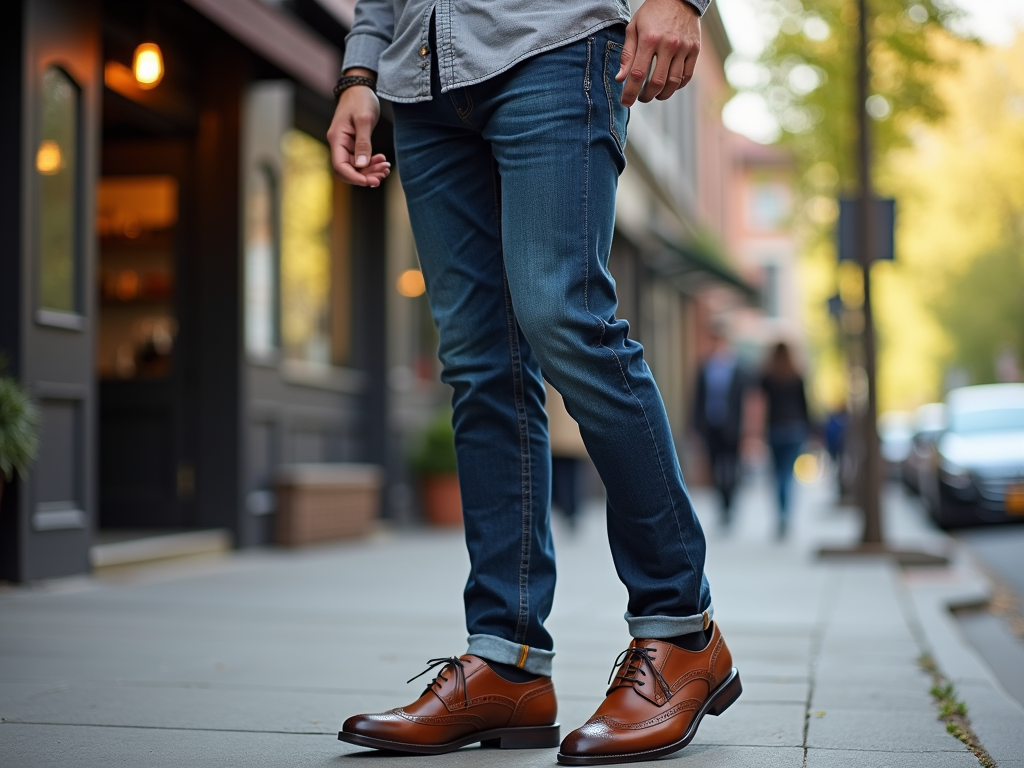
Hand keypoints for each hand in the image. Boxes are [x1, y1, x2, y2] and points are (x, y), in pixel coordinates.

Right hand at [327, 69, 390, 187]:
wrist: (360, 88)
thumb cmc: (360, 100)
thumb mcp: (364, 120)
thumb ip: (363, 143)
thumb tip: (361, 165)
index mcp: (337, 139)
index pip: (340, 166)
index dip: (354, 177)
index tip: (370, 182)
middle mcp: (339, 144)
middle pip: (349, 170)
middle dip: (365, 176)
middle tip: (383, 175)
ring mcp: (346, 145)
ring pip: (356, 167)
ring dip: (371, 170)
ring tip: (386, 168)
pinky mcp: (354, 144)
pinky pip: (361, 160)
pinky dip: (372, 163)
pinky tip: (383, 161)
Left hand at [617, 0, 700, 106]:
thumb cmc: (652, 13)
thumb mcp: (634, 28)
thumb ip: (627, 54)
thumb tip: (620, 78)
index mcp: (649, 39)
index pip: (638, 74)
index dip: (630, 92)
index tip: (625, 102)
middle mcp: (668, 45)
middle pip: (657, 82)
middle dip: (646, 96)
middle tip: (641, 98)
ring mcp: (683, 48)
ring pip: (673, 83)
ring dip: (662, 95)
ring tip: (654, 94)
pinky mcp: (695, 50)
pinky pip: (687, 76)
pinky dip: (677, 86)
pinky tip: (669, 85)